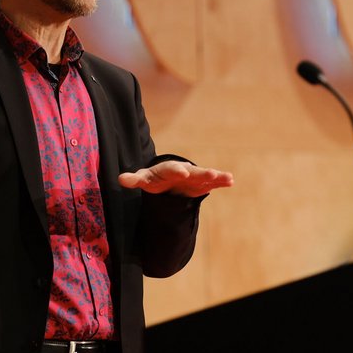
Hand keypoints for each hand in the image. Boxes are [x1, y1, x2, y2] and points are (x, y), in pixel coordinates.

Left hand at [118, 160, 233, 197]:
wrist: (168, 179)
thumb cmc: (155, 178)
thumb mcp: (145, 179)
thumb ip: (135, 179)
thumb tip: (121, 179)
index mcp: (169, 169)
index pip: (173, 169)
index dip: (177, 171)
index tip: (183, 172)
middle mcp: (185, 171)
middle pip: (194, 172)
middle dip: (202, 173)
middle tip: (212, 173)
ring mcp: (195, 177)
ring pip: (206, 176)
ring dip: (217, 177)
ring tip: (228, 178)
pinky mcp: (202, 184)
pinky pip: (213, 182)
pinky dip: (221, 181)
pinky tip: (231, 181)